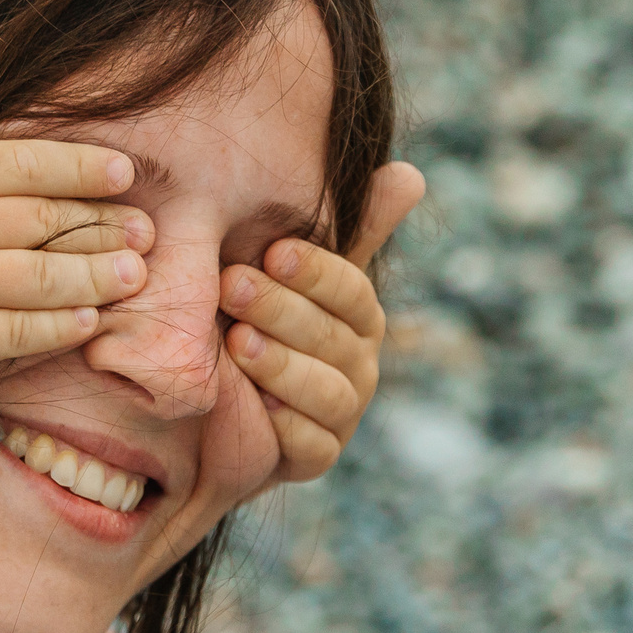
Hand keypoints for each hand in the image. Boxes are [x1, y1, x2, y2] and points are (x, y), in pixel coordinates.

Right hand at [0, 54, 155, 420]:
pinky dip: (60, 325)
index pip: (14, 164)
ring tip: (135, 273)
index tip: (123, 171)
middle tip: (146, 227)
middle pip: (38, 218)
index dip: (77, 165)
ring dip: (96, 274)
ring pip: (39, 275)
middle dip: (101, 221)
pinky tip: (89, 319)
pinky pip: (18, 330)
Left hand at [218, 161, 425, 483]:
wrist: (221, 401)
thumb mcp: (291, 272)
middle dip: (282, 310)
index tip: (274, 250)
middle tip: (233, 285)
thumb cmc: (262, 317)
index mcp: (359, 316)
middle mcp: (360, 365)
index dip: (316, 272)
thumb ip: (349, 228)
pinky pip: (311, 447)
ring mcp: (341, 415)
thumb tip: (411, 174)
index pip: (351, 290)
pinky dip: (286, 429)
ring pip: (325, 393)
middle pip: (332, 338)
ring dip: (282, 367)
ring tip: (237, 342)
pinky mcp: (317, 459)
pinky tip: (257, 408)